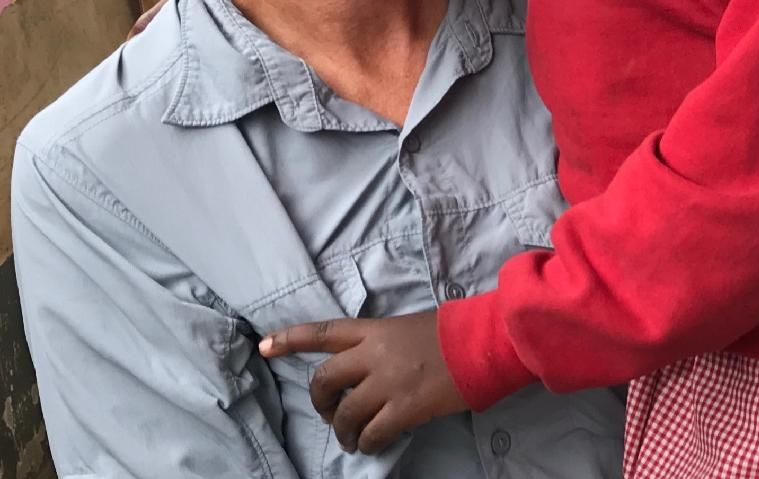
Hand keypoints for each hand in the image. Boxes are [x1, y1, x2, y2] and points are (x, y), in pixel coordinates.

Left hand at [260, 311, 466, 453]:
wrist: (481, 343)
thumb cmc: (449, 333)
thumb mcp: (407, 328)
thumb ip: (381, 345)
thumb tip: (366, 370)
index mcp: (375, 329)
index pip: (324, 332)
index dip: (291, 339)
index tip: (264, 346)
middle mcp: (374, 353)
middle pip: (325, 379)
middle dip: (319, 402)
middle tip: (329, 414)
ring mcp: (387, 381)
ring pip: (344, 413)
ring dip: (342, 431)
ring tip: (351, 439)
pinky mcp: (404, 408)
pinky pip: (370, 434)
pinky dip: (366, 443)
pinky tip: (373, 444)